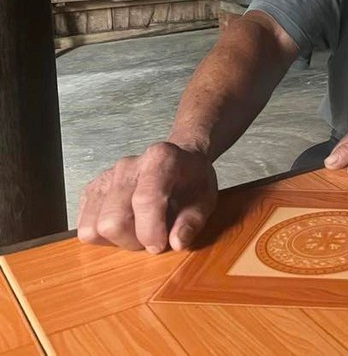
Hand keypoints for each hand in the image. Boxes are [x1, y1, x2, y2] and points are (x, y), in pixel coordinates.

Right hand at [76, 142, 217, 252]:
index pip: (145, 200)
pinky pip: (84, 226)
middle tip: (153, 238)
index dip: (150, 231)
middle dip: (133, 241)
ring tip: (139, 231)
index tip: (160, 245)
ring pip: (93, 228)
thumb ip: (192, 221)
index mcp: (161, 160)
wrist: (178, 161)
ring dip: (117, 241)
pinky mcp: (92, 190)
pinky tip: (126, 226)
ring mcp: (106, 177)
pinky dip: (103, 237)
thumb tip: (177, 243)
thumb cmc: (192, 182)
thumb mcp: (205, 200)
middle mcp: (128, 165)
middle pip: (113, 220)